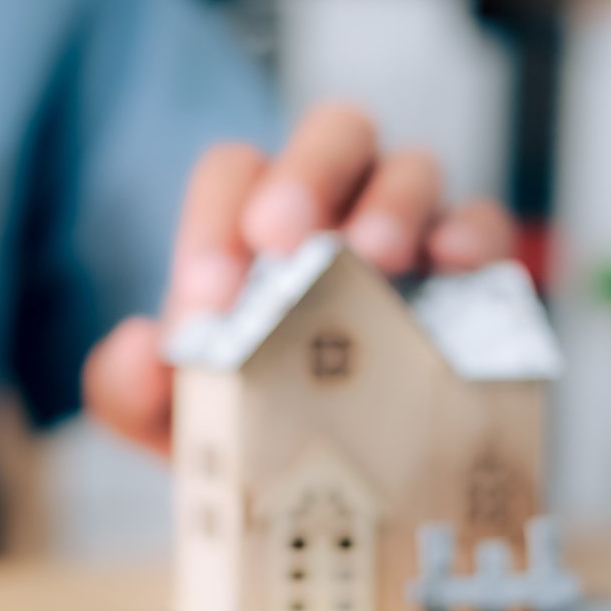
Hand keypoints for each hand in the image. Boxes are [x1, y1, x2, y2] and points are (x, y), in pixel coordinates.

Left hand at [84, 101, 515, 453]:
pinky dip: (474, 234)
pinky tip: (456, 263)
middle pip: (333, 131)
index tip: (208, 299)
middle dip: (306, 175)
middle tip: (282, 240)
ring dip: (392, 202)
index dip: (215, 222)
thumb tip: (137, 349)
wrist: (335, 478)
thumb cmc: (245, 420)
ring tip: (373, 255)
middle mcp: (338, 201)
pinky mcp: (473, 273)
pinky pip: (484, 226)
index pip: (234, 173)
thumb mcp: (171, 419)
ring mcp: (412, 226)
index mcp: (255, 218)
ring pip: (413, 166)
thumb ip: (126, 389)